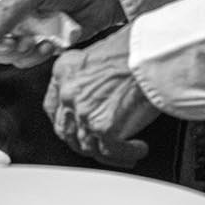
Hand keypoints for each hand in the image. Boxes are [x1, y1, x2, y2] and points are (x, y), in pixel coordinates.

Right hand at [0, 0, 123, 65]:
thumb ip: (7, 11)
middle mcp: (11, 8)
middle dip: (0, 45)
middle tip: (14, 43)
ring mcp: (26, 26)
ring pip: (7, 52)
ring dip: (20, 52)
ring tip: (37, 41)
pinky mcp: (42, 41)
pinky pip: (28, 58)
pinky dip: (38, 56)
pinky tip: (51, 44)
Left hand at [44, 30, 157, 167]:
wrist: (151, 54)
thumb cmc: (134, 49)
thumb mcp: (99, 54)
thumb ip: (89, 76)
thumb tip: (97, 93)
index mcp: (64, 71)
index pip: (53, 106)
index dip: (66, 121)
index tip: (77, 126)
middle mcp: (69, 93)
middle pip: (66, 130)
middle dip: (82, 141)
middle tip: (100, 143)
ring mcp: (84, 112)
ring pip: (87, 145)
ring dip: (106, 152)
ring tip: (124, 151)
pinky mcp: (103, 127)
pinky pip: (110, 151)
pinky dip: (126, 154)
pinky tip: (138, 149)